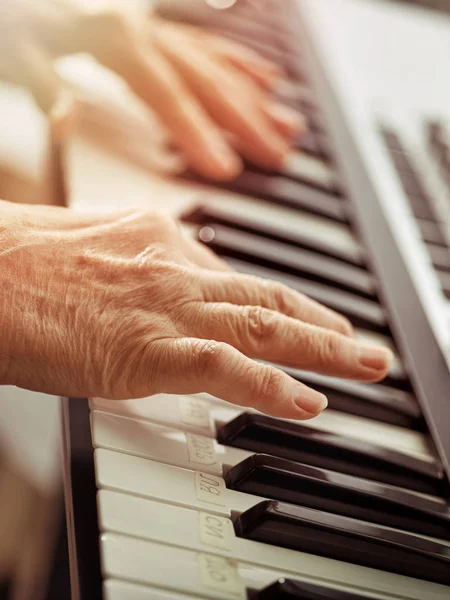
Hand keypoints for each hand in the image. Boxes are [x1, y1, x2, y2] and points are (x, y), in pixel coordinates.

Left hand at [0, 1, 303, 179]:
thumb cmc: (20, 18)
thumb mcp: (17, 49)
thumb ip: (42, 84)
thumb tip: (62, 121)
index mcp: (115, 37)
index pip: (167, 94)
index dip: (198, 134)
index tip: (226, 171)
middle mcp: (147, 30)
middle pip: (207, 81)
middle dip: (246, 122)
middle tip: (278, 158)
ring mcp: (158, 30)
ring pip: (218, 64)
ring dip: (256, 99)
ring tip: (289, 127)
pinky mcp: (161, 32)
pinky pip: (209, 47)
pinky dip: (241, 65)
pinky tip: (267, 81)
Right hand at [0, 201, 392, 419]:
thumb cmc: (20, 264)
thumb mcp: (96, 250)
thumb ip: (140, 269)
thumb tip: (161, 293)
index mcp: (160, 243)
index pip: (238, 278)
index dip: (282, 304)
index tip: (311, 321)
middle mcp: (174, 269)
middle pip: (267, 298)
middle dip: (323, 322)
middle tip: (362, 343)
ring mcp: (166, 306)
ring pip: (264, 327)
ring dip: (323, 349)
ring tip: (366, 366)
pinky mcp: (147, 347)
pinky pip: (224, 367)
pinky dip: (270, 387)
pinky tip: (308, 404)